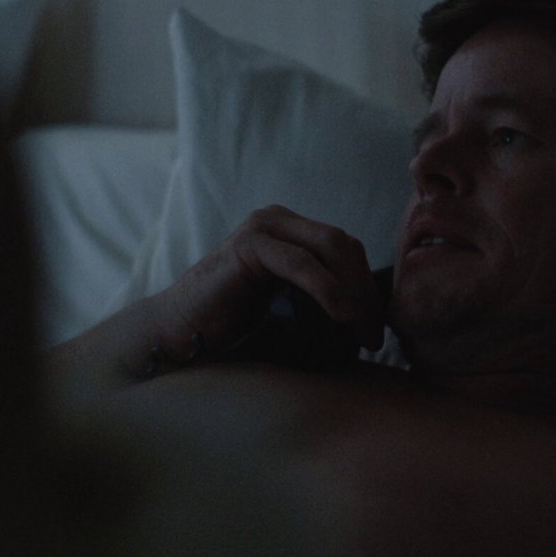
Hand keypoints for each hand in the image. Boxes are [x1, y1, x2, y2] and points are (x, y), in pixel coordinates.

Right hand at [153, 205, 384, 364]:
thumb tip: (373, 319)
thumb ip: (324, 299)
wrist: (179, 334)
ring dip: (353, 293)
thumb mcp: (291, 308)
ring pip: (330, 249)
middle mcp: (279, 220)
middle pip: (344, 246)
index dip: (368, 288)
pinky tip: (342, 317)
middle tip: (373, 336)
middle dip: (365, 291)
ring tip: (360, 332)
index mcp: (291, 231)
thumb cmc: (235, 328)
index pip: (347, 250)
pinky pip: (302, 264)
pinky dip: (328, 290)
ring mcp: (263, 227)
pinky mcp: (249, 245)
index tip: (376, 331)